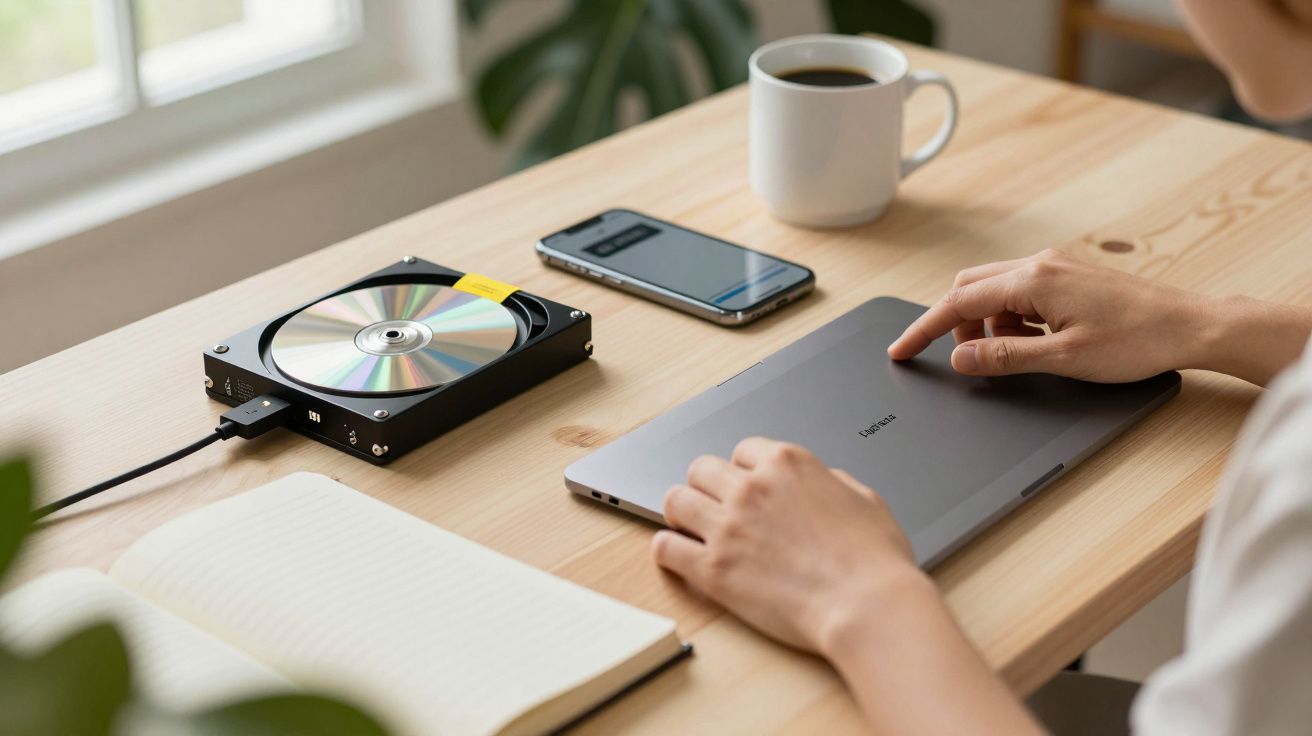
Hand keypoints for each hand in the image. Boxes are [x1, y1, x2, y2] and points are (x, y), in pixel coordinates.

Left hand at [651, 437, 925, 654]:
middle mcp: (751, 487)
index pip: (744, 450)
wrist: (867, 605)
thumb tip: (821, 482)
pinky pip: (665, 547)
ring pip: (675, 500)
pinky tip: (675, 554)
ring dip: (681, 512)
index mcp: (787, 463)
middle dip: (707, 486)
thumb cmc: (875, 560)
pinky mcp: (713, 569)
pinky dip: (666, 550)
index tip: (745, 485)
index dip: (744, 470)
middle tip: (713, 505)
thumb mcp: (865, 499)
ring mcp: (728, 527)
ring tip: (688, 526)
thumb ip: (832, 482)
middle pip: (702, 468)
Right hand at [887, 249, 1215, 382]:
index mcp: (1033, 280)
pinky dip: (1011, 317)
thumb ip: (1004, 357)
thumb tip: (960, 357)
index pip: (958, 302)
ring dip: (987, 323)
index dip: (924, 329)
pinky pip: (1020, 291)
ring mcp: (1056, 266)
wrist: (1192, 326)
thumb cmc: (1137, 341)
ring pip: (995, 289)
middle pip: (970, 287)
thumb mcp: (1063, 359)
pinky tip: (1035, 341)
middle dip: (956, 324)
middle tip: (965, 359)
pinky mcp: (1069, 275)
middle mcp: (1040, 264)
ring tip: (1011, 355)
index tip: (901, 350)